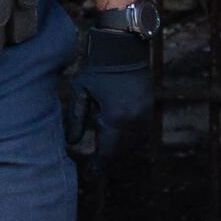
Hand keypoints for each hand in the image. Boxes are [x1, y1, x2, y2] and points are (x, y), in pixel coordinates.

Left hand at [66, 29, 154, 160]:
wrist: (123, 46)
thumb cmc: (97, 66)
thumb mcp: (80, 91)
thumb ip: (75, 120)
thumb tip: (72, 144)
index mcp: (116, 117)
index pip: (108, 151)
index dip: (98, 165)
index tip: (89, 174)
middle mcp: (135, 120)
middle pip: (122, 152)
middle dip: (108, 162)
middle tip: (95, 169)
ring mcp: (145, 115)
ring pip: (134, 145)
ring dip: (120, 154)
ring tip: (104, 159)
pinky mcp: (148, 109)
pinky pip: (141, 134)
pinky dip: (130, 143)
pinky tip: (118, 144)